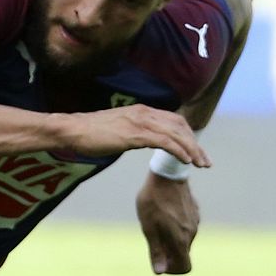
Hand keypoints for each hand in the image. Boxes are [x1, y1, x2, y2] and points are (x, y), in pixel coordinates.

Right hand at [64, 104, 210, 167]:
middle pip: (180, 126)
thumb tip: (137, 140)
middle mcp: (145, 113)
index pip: (174, 120)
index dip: (188, 135)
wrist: (71, 130)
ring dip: (192, 150)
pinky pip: (165, 142)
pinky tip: (185, 161)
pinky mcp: (135, 134)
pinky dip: (178, 151)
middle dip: (195, 144)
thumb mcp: (115, 129)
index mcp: (141, 111)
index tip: (195, 150)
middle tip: (204, 161)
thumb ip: (130, 132)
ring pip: (176, 134)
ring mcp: (140, 122)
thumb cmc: (87, 133)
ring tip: (200, 164)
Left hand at [136, 170, 199, 274]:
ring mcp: (194, 221)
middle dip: (170, 253)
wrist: (166, 175)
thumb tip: (160, 272)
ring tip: (156, 223)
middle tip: (153, 240)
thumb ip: (156, 251)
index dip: (174, 269)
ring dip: (172, 238)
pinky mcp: (194, 211)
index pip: (185, 266)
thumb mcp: (149, 228)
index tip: (162, 262)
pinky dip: (176, 227)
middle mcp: (191, 232)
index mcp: (181, 239)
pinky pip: (186, 226)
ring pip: (184, 238)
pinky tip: (164, 213)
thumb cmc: (153, 202)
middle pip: (183, 253)